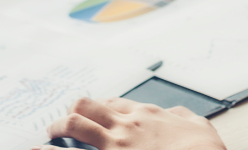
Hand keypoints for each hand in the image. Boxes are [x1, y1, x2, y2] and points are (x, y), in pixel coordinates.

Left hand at [36, 97, 225, 149]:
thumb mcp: (200, 127)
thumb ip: (184, 118)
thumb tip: (179, 114)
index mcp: (147, 115)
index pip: (115, 103)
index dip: (99, 107)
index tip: (89, 112)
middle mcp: (126, 125)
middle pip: (88, 106)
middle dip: (71, 113)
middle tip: (61, 124)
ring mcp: (115, 144)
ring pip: (75, 124)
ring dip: (57, 128)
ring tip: (46, 136)